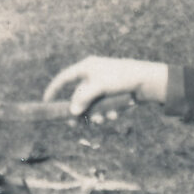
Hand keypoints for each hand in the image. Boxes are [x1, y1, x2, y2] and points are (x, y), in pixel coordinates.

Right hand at [42, 56, 169, 116]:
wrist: (147, 81)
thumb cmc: (121, 77)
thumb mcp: (99, 86)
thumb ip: (83, 99)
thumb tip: (72, 112)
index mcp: (86, 68)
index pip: (64, 78)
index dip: (54, 89)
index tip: (47, 102)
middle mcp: (92, 76)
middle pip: (78, 97)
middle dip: (80, 112)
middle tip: (75, 126)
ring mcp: (102, 86)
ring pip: (91, 105)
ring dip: (95, 114)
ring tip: (103, 119)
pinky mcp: (111, 95)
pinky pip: (103, 107)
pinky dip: (106, 112)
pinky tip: (116, 113)